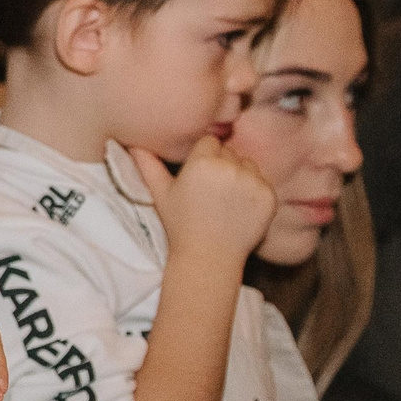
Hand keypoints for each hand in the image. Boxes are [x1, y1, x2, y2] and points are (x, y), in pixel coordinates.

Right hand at [128, 136, 275, 264]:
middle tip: (211, 191)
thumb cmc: (180, 226)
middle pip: (229, 152)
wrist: (209, 258)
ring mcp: (253, 182)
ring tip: (226, 199)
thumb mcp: (160, 194)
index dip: (203, 158)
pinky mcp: (269, 196)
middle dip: (221, 165)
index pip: (210, 142)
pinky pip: (263, 182)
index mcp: (203, 162)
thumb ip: (148, 165)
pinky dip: (254, 192)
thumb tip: (132, 144)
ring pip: (248, 164)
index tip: (199, 178)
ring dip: (240, 175)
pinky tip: (239, 208)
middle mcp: (230, 167)